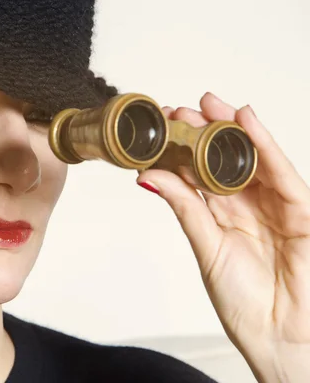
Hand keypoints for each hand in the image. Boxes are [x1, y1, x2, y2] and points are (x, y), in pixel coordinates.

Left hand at [137, 92, 309, 382]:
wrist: (279, 337)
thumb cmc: (245, 302)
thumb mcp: (206, 247)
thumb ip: (184, 208)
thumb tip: (147, 176)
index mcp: (221, 215)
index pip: (199, 174)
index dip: (181, 149)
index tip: (160, 127)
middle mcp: (246, 206)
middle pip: (223, 161)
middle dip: (203, 132)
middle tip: (180, 110)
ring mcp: (274, 206)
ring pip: (251, 159)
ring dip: (231, 130)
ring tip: (208, 105)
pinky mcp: (300, 210)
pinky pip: (282, 172)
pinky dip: (265, 145)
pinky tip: (245, 121)